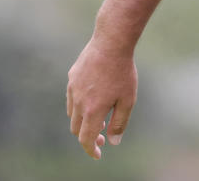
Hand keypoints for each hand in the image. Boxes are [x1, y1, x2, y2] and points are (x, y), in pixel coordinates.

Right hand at [66, 36, 137, 158]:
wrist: (111, 43)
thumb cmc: (123, 72)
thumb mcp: (127, 100)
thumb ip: (120, 122)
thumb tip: (114, 141)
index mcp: (93, 111)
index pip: (86, 139)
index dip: (91, 150)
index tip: (98, 154)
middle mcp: (79, 102)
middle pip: (77, 129)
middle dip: (88, 136)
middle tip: (103, 135)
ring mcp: (73, 89)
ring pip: (72, 114)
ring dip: (83, 121)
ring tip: (100, 117)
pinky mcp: (71, 77)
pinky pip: (71, 98)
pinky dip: (79, 105)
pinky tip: (92, 99)